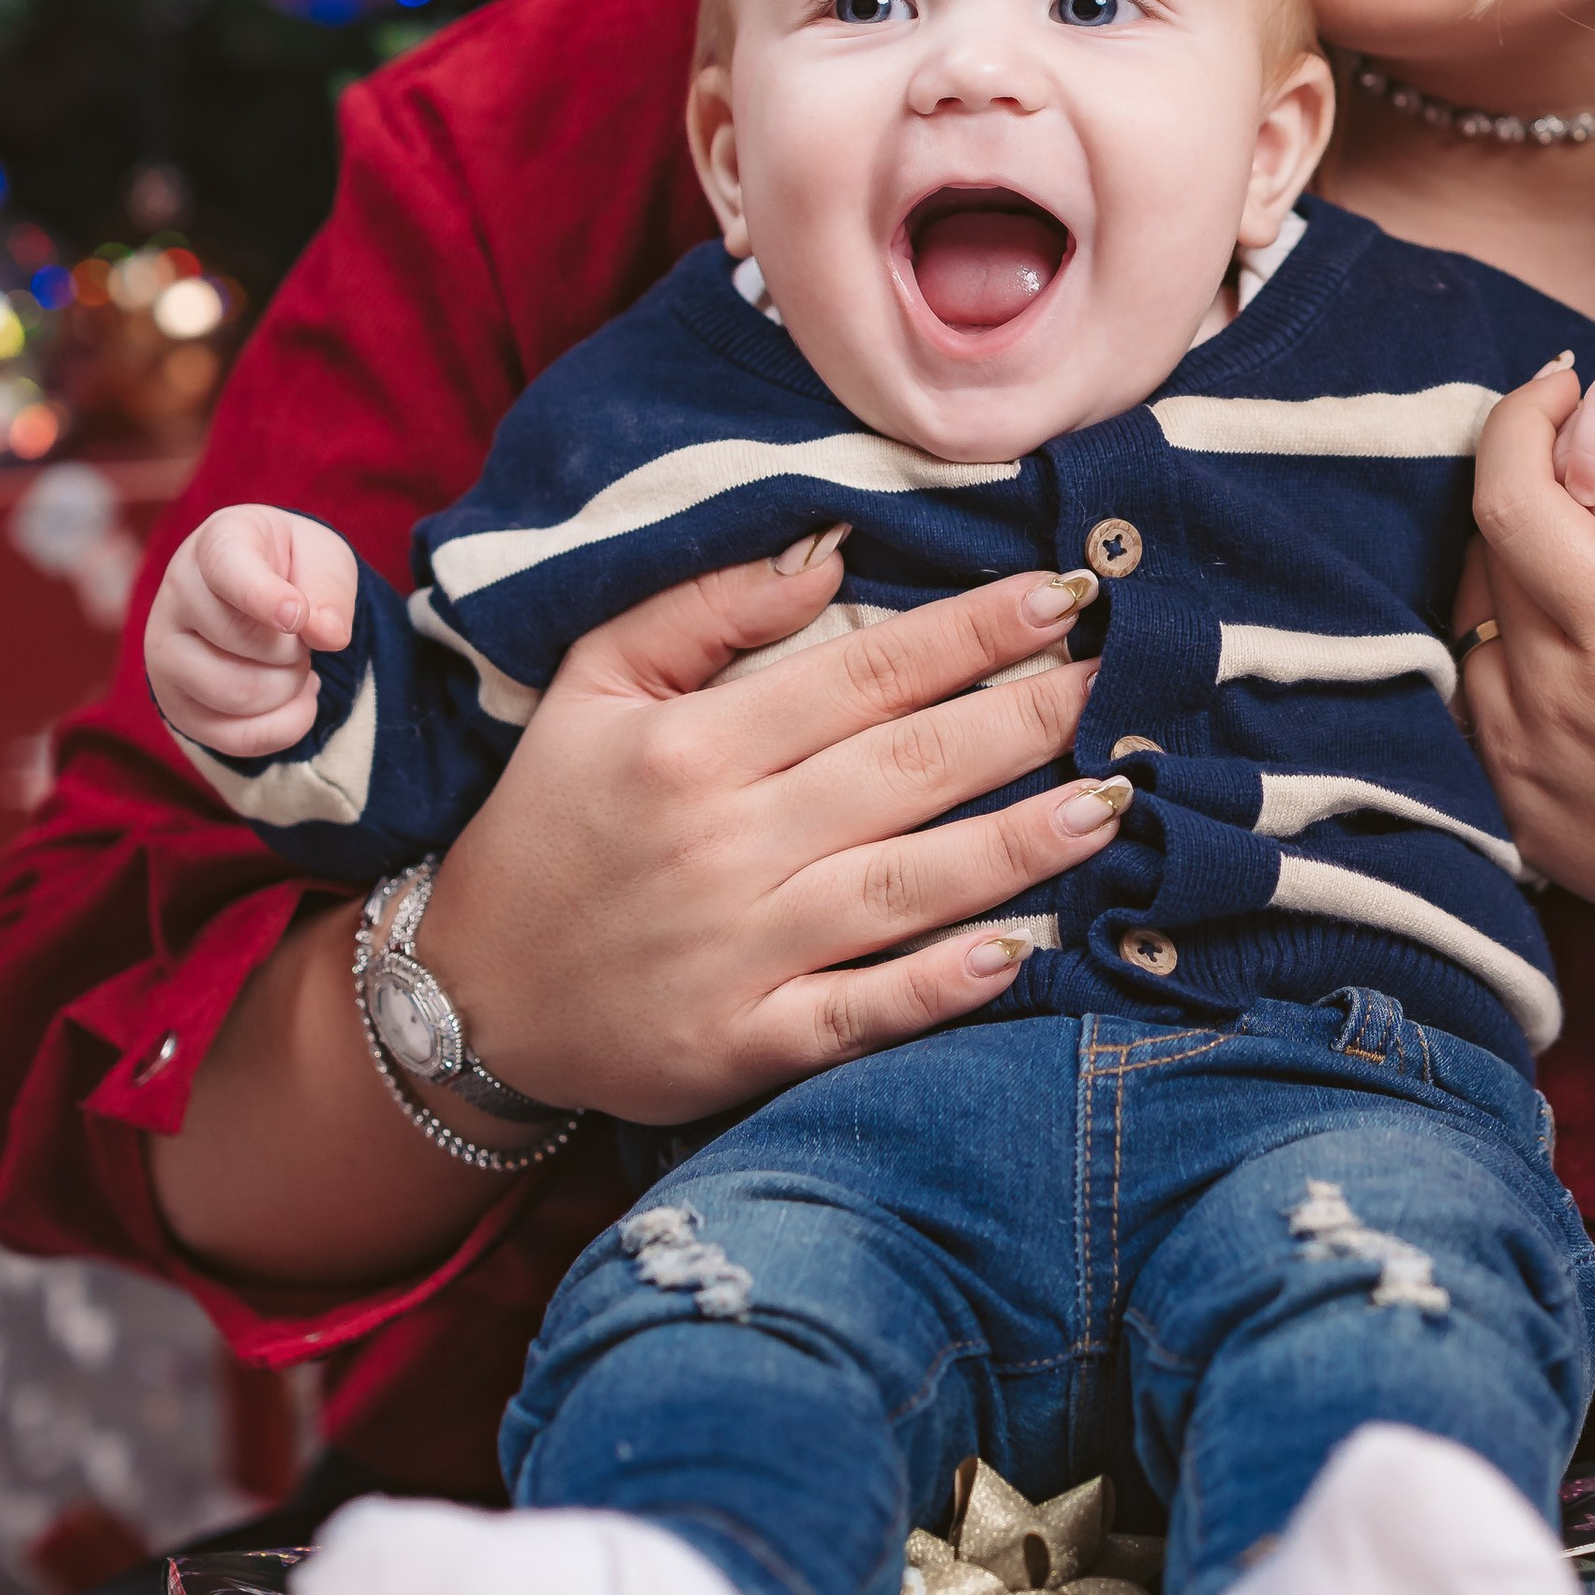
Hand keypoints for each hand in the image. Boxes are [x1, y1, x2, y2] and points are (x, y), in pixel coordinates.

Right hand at [144, 504, 358, 756]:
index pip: (228, 570)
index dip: (264, 597)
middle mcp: (175, 596)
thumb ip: (330, 590)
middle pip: (245, 640)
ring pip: (239, 694)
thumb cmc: (293, 570)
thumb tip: (328, 635)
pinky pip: (236, 739)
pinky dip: (284, 726)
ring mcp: (165, 655)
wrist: (264, 598)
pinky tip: (293, 698)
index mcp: (215, 544)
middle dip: (296, 646)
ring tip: (293, 662)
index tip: (296, 615)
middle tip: (302, 633)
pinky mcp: (175, 706)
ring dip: (290, 686)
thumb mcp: (324, 561)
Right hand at [410, 540, 1124, 1124]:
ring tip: (1114, 799)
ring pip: (908, 884)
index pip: (864, 672)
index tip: (1064, 595)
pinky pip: (864, 1011)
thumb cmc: (548, 825)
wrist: (469, 997)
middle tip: (1126, 680)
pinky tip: (1024, 951)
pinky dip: (942, 984)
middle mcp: (726, 843)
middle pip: (907, 768)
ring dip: (1021, 842)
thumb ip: (702, 610)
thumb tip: (829, 551)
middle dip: (1028, 718)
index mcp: (692, 747)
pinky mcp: (749, 1043)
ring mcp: (743, 950)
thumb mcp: (589, 688)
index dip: (973, 631)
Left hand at [1461, 324, 1594, 996]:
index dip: (1522, 419)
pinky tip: (1577, 625)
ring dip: (1514, 554)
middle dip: (1532, 475)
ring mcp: (1515, 763)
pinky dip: (1506, 631)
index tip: (1565, 386)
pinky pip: (1471, 680)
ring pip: (1468, 609)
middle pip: (1486, 541)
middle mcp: (1551, 708)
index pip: (1511, 496)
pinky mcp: (1504, 802)